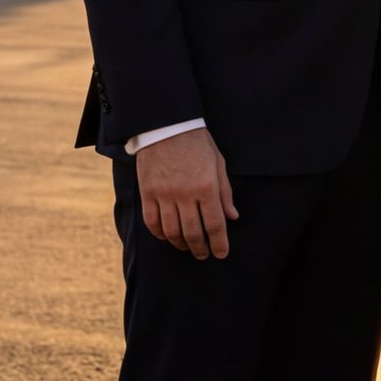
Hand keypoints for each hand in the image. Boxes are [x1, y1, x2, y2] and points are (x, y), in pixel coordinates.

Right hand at [137, 127, 238, 258]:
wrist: (166, 125)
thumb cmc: (197, 143)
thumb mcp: (218, 163)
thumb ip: (225, 192)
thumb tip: (232, 217)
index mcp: (206, 186)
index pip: (215, 224)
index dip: (219, 243)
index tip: (221, 254)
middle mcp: (185, 193)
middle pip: (193, 232)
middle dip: (200, 248)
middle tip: (203, 254)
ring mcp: (164, 194)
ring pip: (171, 231)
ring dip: (180, 244)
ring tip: (187, 247)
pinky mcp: (147, 192)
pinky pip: (152, 221)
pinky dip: (159, 233)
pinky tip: (167, 236)